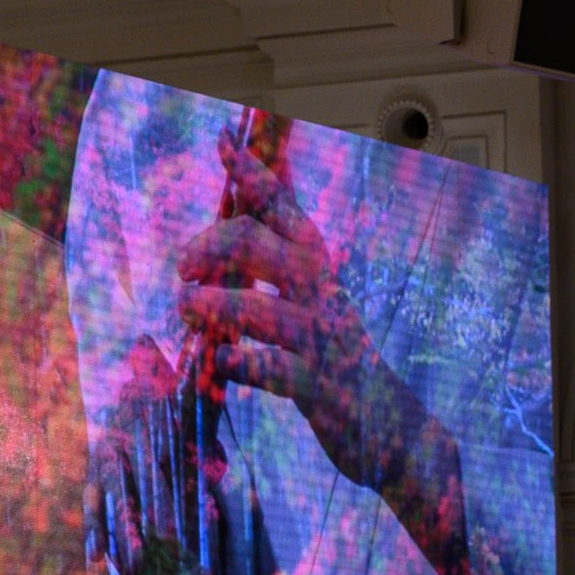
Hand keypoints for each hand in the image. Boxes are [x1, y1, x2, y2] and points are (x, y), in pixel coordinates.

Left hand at [174, 131, 473, 574]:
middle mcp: (322, 298)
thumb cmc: (334, 366)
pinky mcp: (320, 391)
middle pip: (261, 248)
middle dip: (210, 249)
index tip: (222, 141)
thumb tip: (220, 244)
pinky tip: (219, 363)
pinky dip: (239, 365)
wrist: (393, 432)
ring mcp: (322, 344)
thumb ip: (268, 279)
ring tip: (187, 311)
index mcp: (317, 272)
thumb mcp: (306, 312)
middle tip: (182, 271)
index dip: (250, 176)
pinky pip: (274, 371)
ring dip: (213, 307)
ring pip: (262, 310)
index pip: (283, 211)